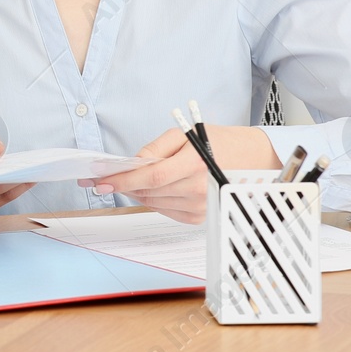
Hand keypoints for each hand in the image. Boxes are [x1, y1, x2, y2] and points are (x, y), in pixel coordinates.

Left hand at [85, 126, 280, 223]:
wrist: (251, 159)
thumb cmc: (216, 142)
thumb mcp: (183, 134)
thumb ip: (154, 148)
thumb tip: (131, 164)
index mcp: (194, 165)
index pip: (149, 177)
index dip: (122, 180)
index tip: (99, 179)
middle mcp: (198, 189)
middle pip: (148, 192)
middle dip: (122, 186)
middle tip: (101, 179)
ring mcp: (200, 206)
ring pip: (154, 203)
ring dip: (136, 193)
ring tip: (125, 181)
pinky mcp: (200, 216)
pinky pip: (166, 211)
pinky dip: (152, 201)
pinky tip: (149, 190)